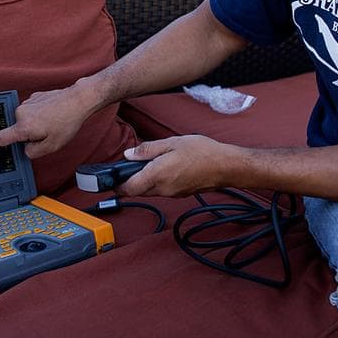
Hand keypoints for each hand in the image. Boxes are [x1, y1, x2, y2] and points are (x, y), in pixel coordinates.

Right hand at [0, 85, 97, 158]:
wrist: (78, 100)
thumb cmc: (66, 122)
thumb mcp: (51, 146)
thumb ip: (32, 152)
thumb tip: (25, 148)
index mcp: (23, 127)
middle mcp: (21, 113)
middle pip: (19, 132)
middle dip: (31, 136)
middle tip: (50, 133)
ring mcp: (27, 103)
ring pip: (27, 122)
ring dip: (37, 125)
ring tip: (54, 122)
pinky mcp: (34, 97)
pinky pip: (33, 112)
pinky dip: (41, 116)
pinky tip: (54, 114)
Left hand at [118, 135, 240, 196]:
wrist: (226, 166)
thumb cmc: (202, 152)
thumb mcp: (172, 143)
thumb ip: (148, 150)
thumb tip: (128, 154)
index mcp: (157, 175)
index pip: (127, 189)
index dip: (116, 185)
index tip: (111, 178)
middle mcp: (162, 188)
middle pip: (137, 190)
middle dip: (131, 180)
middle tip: (132, 164)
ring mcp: (172, 193)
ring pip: (150, 190)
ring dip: (145, 180)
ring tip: (154, 162)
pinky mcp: (180, 194)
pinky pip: (162, 189)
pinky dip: (159, 181)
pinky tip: (168, 167)